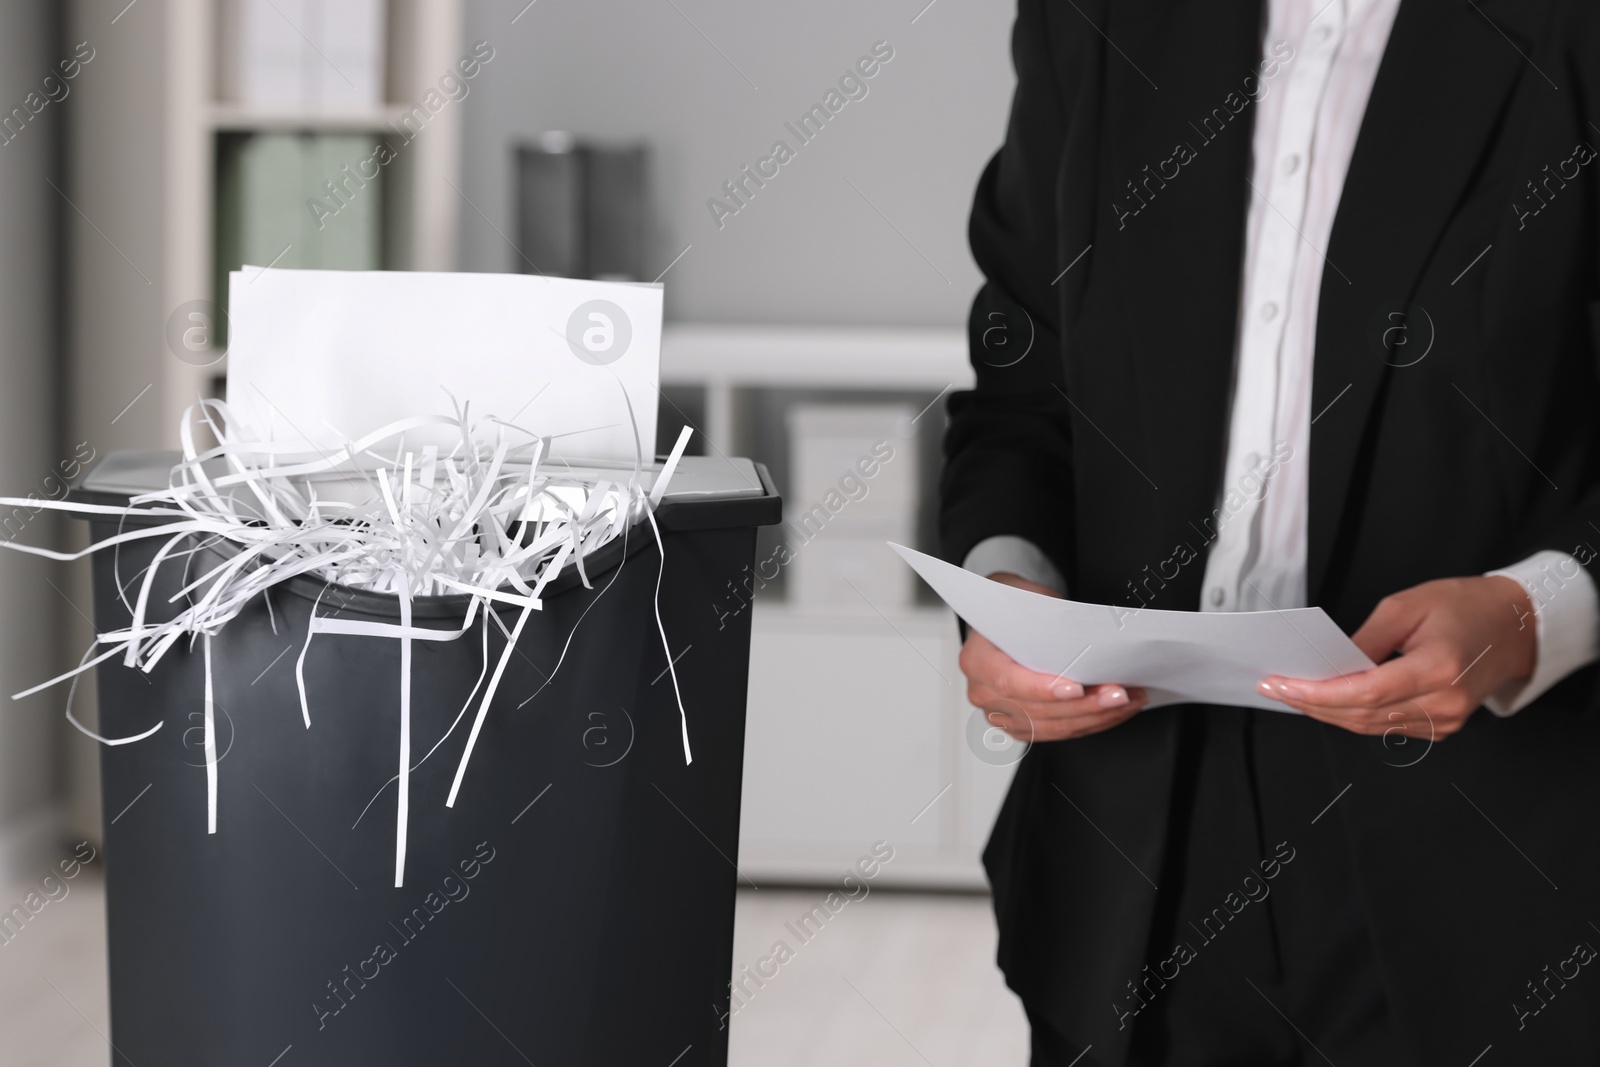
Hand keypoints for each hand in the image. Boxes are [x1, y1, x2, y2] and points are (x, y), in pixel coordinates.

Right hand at [960, 572, 1147, 742]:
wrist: (1007, 617)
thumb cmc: (1017, 607)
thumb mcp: (1030, 601)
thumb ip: (1050, 623)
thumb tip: (1088, 641)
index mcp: (976, 660)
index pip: (1008, 682)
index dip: (1044, 689)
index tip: (1077, 688)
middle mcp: (983, 692)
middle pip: (1036, 710)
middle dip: (1084, 705)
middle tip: (1119, 694)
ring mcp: (1001, 714)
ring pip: (1053, 727)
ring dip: (1095, 717)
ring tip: (1127, 701)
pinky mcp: (1021, 725)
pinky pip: (1059, 732)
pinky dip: (1091, 722)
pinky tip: (1115, 710)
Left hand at [1257, 576, 1535, 739]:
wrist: (1514, 626)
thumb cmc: (1465, 607)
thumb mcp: (1406, 606)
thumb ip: (1365, 639)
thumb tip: (1328, 664)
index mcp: (1437, 668)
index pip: (1365, 693)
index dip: (1317, 694)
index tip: (1280, 685)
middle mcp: (1443, 702)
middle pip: (1362, 714)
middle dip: (1311, 704)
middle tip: (1274, 689)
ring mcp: (1445, 720)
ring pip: (1370, 725)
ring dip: (1326, 712)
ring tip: (1292, 694)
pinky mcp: (1443, 727)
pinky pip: (1386, 726)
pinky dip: (1353, 714)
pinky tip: (1327, 701)